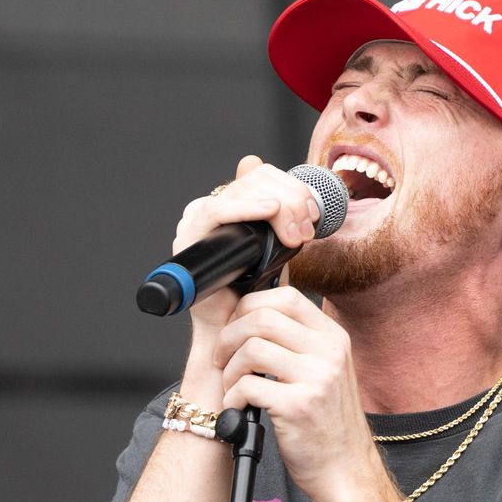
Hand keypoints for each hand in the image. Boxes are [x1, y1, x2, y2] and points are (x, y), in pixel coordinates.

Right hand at [174, 156, 322, 340]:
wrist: (237, 329)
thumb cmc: (256, 292)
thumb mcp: (278, 247)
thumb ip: (279, 213)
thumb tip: (270, 173)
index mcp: (231, 205)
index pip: (260, 174)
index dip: (291, 186)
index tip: (314, 212)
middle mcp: (210, 209)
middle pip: (252, 179)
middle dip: (289, 198)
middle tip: (308, 226)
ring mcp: (196, 222)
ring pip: (238, 190)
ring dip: (277, 205)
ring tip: (296, 233)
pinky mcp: (188, 239)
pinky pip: (214, 211)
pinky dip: (246, 207)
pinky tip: (271, 211)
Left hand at [213, 286, 383, 501]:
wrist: (345, 470)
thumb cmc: (327, 422)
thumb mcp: (324, 370)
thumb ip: (298, 340)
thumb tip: (258, 308)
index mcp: (333, 337)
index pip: (285, 297)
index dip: (249, 306)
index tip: (236, 328)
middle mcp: (329, 352)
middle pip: (261, 317)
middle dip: (229, 336)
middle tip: (222, 358)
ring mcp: (316, 378)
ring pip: (251, 349)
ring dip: (229, 369)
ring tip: (233, 386)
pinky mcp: (298, 406)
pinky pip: (247, 386)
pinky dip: (232, 397)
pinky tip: (239, 408)